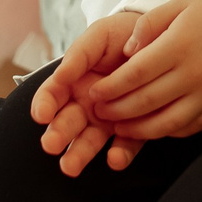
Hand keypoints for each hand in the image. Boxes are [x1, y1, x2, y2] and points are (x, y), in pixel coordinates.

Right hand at [33, 12, 146, 176]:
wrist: (161, 37)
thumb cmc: (124, 35)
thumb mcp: (100, 35)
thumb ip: (80, 53)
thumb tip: (61, 74)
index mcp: (73, 82)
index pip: (52, 95)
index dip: (44, 104)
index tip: (41, 114)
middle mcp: (87, 104)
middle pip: (67, 123)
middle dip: (58, 134)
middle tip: (52, 145)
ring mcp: (109, 119)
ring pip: (89, 140)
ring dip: (80, 153)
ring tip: (71, 166)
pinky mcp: (133, 129)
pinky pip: (126, 145)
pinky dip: (120, 155)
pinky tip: (115, 159)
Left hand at [87, 0, 201, 152]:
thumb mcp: (180, 4)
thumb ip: (148, 25)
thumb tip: (126, 53)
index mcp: (180, 46)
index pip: (135, 74)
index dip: (110, 88)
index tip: (94, 94)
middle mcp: (194, 74)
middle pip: (146, 102)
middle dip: (116, 112)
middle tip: (98, 114)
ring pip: (166, 123)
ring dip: (137, 129)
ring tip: (119, 128)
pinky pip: (189, 128)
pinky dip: (166, 132)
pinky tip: (152, 127)